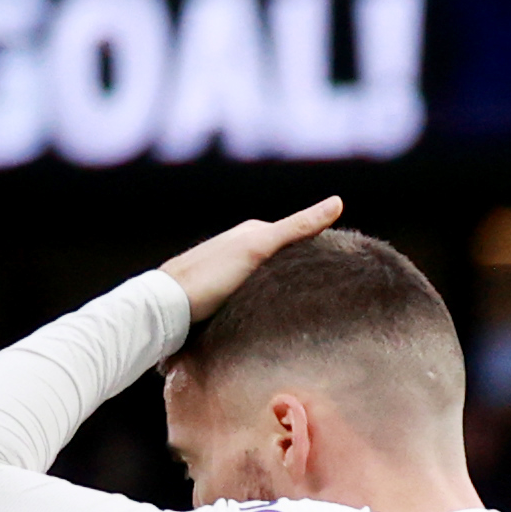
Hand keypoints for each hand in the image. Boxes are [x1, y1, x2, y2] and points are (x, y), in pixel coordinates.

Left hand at [159, 199, 343, 323]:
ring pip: (268, 274)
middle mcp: (239, 247)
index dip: (319, 247)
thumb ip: (297, 227)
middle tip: (329, 287)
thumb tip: (338, 201)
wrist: (167, 305)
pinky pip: (254, 291)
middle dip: (303, 266)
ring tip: (305, 303)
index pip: (296, 234)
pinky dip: (269, 296)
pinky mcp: (221, 292)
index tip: (343, 265)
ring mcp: (229, 269)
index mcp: (250, 232)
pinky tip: (274, 310)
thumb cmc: (212, 275)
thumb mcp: (259, 246)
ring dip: (284, 284)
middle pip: (282, 255)